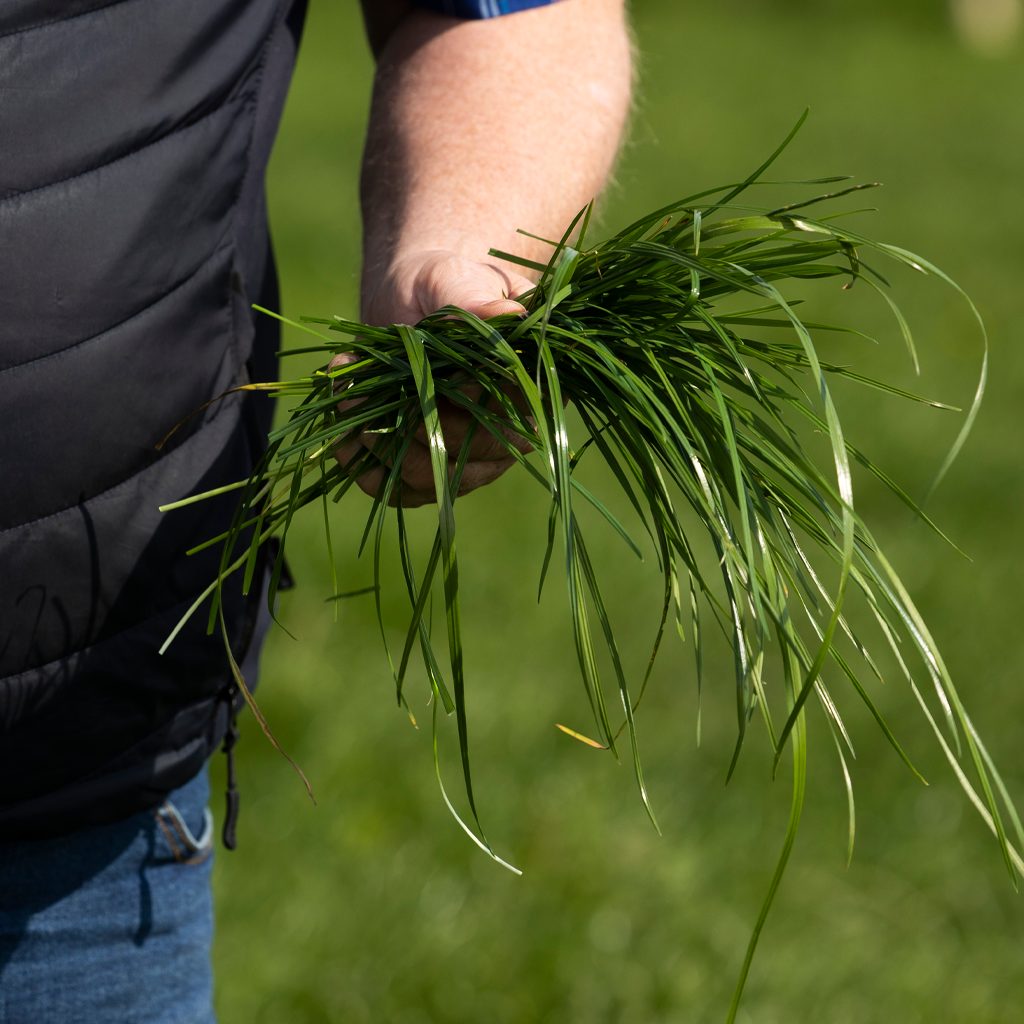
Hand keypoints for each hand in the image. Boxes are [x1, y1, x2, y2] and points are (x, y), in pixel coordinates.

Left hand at [332, 250, 536, 507]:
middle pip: (458, 454)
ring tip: (345, 396)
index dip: (449, 398)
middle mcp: (508, 435)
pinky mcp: (430, 477)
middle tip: (353, 386)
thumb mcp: (456, 281)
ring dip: (373, 441)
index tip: (407, 366)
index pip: (498, 413)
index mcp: (527, 389)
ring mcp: (469, 462)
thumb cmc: (443, 286)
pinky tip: (343, 429)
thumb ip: (477, 301)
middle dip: (398, 422)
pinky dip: (361, 463)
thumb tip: (508, 316)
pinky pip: (396, 491)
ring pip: (422, 478)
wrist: (413, 302)